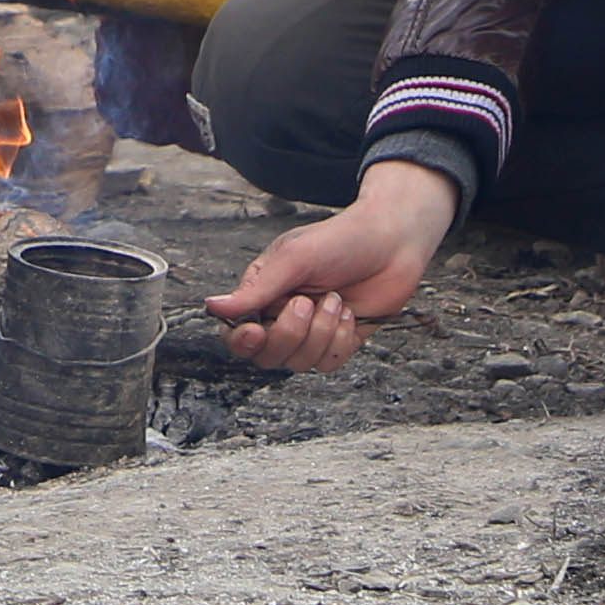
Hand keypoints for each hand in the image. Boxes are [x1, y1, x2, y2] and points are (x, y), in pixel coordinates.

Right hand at [203, 160, 455, 372]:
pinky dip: (339, 341)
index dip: (243, 341)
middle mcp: (283, 315)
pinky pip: (328, 363)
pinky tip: (349, 314)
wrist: (391, 243)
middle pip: (268, 355)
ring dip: (320, 333)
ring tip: (335, 300)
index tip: (257, 330)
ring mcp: (312, 332)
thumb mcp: (294, 259)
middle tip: (307, 301)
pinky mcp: (338, 342)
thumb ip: (255, 289)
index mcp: (263, 292)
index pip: (238, 333)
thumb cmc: (338, 241)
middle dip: (290, 333)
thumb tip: (212, 306)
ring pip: (300, 362)